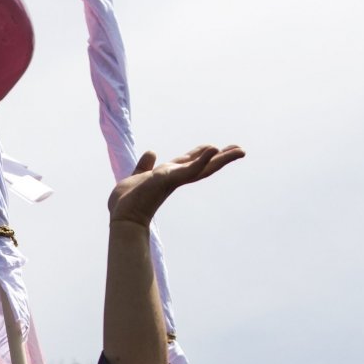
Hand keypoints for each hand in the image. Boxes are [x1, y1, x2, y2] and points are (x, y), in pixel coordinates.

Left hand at [107, 145, 244, 226]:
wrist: (122, 217)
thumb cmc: (127, 201)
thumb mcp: (137, 176)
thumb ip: (145, 165)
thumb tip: (152, 152)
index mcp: (169, 175)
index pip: (191, 163)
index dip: (204, 154)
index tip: (217, 146)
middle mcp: (175, 177)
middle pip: (204, 165)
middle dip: (223, 158)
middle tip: (241, 150)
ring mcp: (174, 178)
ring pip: (203, 167)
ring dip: (222, 158)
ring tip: (238, 150)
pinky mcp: (169, 179)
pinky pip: (189, 169)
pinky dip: (202, 160)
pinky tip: (213, 150)